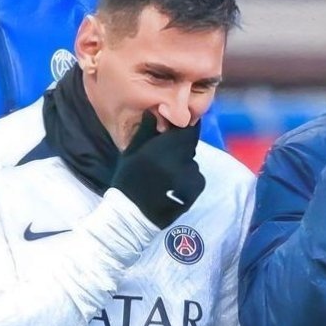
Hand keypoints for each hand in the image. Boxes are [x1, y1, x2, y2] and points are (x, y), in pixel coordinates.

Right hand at [109, 113, 204, 227]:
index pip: (186, 130)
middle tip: (166, 157)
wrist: (132, 215)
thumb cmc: (128, 180)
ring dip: (184, 164)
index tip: (176, 131)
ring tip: (167, 175)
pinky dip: (189, 179)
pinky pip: (197, 177)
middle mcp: (178, 162)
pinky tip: (173, 185)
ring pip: (193, 162)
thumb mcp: (132, 152)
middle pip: (189, 145)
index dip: (183, 129)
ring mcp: (189, 178)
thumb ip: (146, 131)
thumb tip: (154, 111)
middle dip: (180, 147)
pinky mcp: (195, 191)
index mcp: (162, 149)